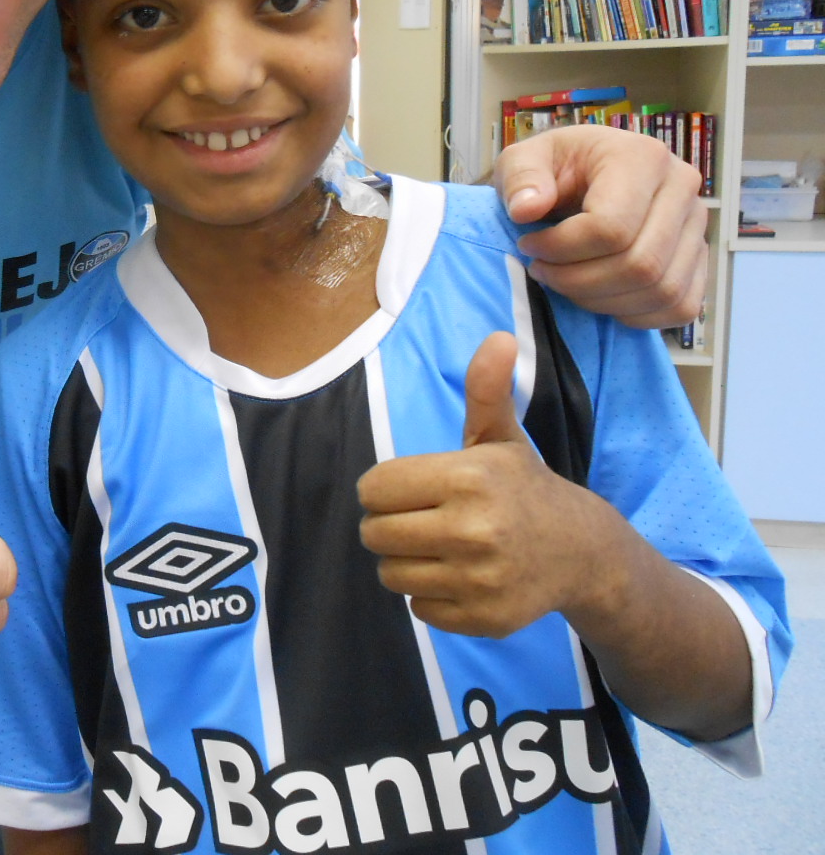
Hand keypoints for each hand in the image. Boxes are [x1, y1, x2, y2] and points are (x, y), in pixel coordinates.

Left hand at [356, 332, 605, 637]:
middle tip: (422, 520)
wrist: (582, 552)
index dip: (383, 490)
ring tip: (440, 548)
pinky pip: (418, 610)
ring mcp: (479, 579)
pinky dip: (431, 597)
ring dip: (406, 563)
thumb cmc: (524, 489)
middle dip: (389, 526)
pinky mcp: (483, 618)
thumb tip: (499, 337)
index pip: (374, 489)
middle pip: (375, 533)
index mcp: (468, 478)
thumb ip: (486, 390)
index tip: (410, 490)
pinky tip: (461, 577)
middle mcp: (473, 529)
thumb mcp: (502, 438)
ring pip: (391, 575)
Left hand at [492, 125, 706, 327]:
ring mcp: (697, 225)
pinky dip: (636, 315)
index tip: (529, 245)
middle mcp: (682, 188)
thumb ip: (520, 178)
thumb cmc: (553, 167)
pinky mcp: (699, 257)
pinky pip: (680, 306)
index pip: (611, 228)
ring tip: (566, 282)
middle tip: (542, 271)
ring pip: (660, 290)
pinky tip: (599, 297)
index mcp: (643, 157)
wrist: (582, 174)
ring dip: (602, 301)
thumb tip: (527, 209)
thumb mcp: (521, 159)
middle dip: (578, 281)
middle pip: (641, 264)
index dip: (561, 249)